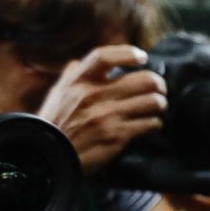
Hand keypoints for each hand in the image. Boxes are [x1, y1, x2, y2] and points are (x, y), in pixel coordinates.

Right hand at [36, 45, 167, 173]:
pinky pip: (149, 124)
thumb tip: (79, 63)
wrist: (49, 158)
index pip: (105, 57)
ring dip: (159, 104)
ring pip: (152, 101)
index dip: (127, 53)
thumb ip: (71, 77)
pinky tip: (150, 124)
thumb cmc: (55, 124)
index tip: (141, 57)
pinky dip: (154, 123)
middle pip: (143, 79)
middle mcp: (94, 96)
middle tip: (159, 88)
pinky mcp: (117, 136)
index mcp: (78, 82)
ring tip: (157, 106)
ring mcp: (107, 116)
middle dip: (158, 84)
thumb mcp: (57, 94)